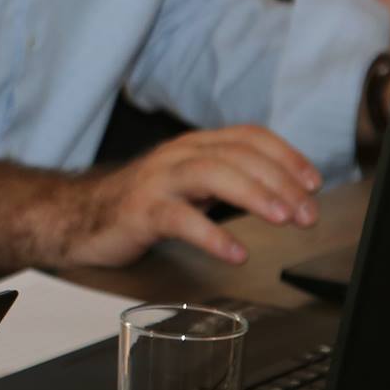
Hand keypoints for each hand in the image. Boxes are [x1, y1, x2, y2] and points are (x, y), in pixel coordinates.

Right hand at [67, 126, 322, 267]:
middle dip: (280, 182)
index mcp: (193, 146)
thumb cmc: (140, 204)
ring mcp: (157, 182)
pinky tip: (235, 253)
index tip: (313, 183)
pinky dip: (212, 235)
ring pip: (211, 174)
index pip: (248, 136)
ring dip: (254, 195)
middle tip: (307, 213)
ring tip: (282, 220)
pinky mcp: (140, 212)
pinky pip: (179, 219)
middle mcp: (176, 156)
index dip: (286, 156)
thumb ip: (227, 179)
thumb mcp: (188, 184)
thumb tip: (284, 192)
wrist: (76, 217)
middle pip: (237, 155)